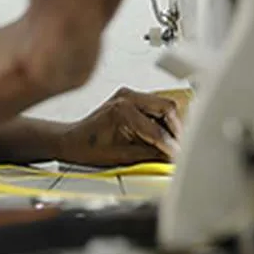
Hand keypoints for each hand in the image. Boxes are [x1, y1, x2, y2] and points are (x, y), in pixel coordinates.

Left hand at [58, 87, 184, 166]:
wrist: (72, 139)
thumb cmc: (88, 147)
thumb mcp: (122, 157)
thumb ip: (150, 156)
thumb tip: (172, 159)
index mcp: (123, 111)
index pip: (158, 130)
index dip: (172, 147)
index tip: (180, 157)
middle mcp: (127, 97)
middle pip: (167, 108)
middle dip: (177, 130)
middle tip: (180, 148)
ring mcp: (129, 94)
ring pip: (164, 104)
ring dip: (171, 124)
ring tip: (171, 143)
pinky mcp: (130, 96)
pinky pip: (155, 105)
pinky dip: (161, 120)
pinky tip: (160, 135)